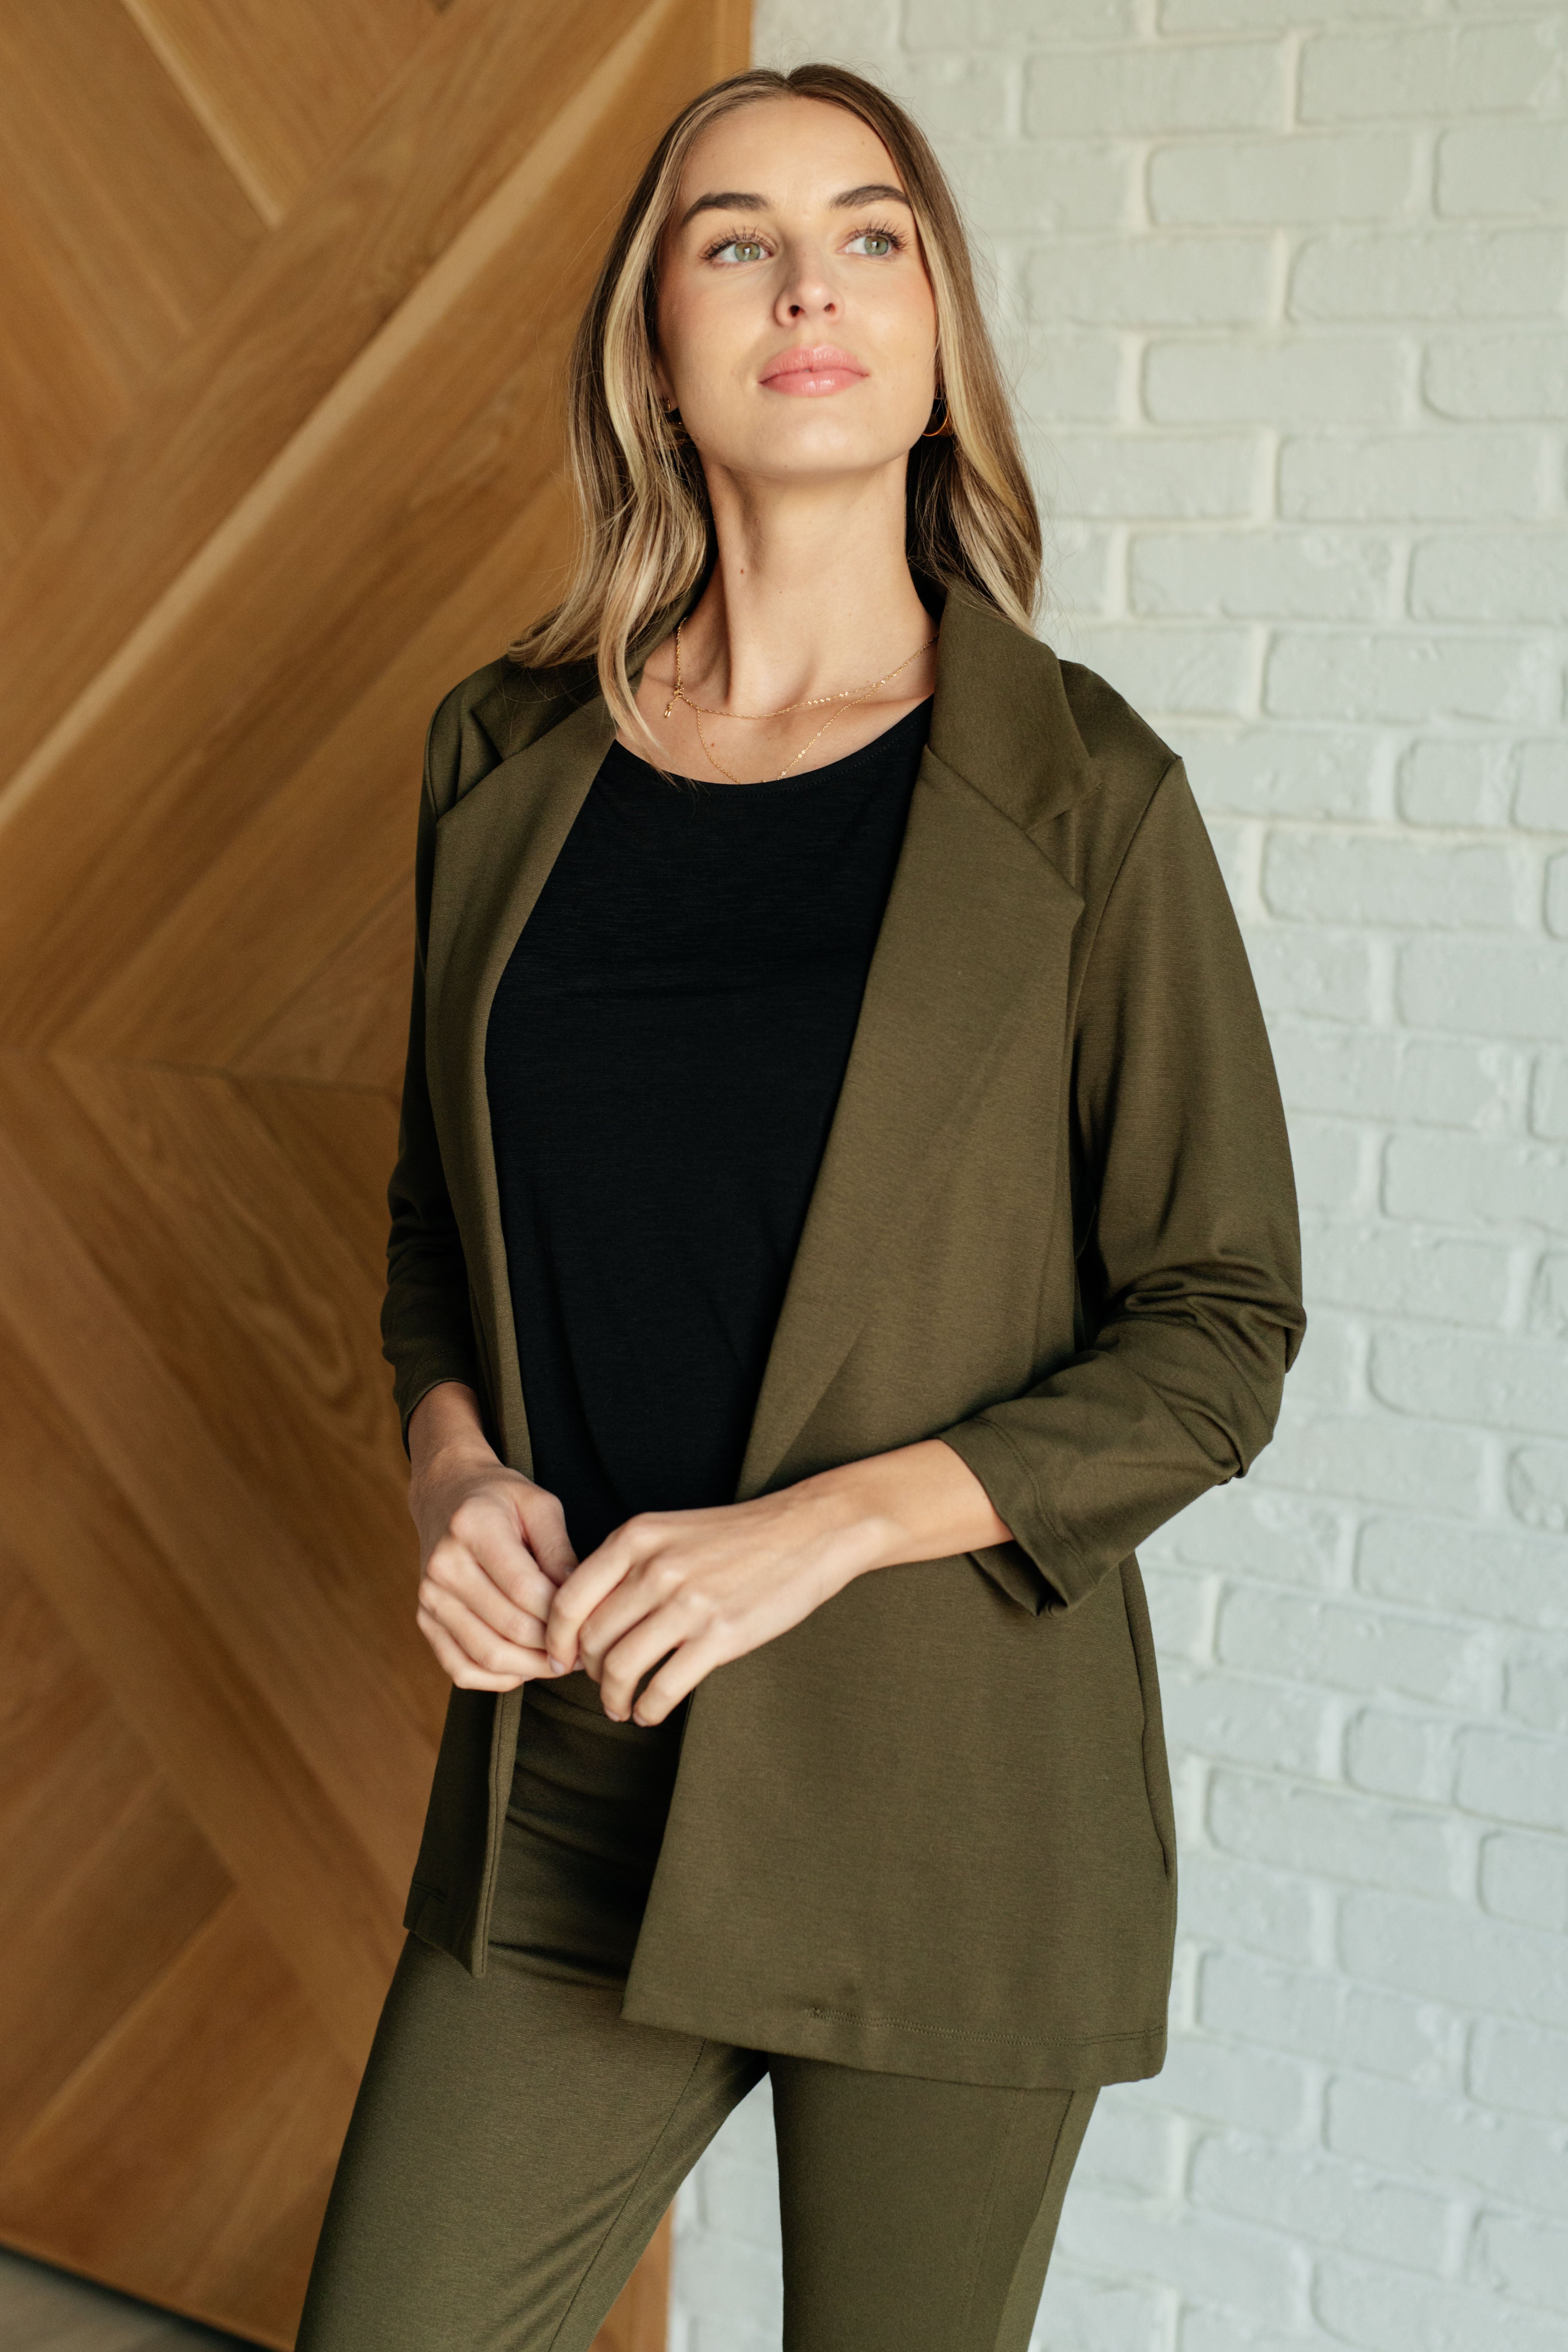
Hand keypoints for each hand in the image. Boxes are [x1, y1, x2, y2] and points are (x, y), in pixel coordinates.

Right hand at [408, 1383, 576, 1690]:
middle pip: (508, 1628)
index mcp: (473, 1528)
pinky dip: (496, 1680)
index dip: (561, 1616)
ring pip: (486, 1656)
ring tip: (559, 1663)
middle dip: (553, 1647)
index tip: (589, 1625)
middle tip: (582, 1653)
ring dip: (530, 1669)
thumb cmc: (501, 1500)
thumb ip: (560, 1552)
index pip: (524, 1589)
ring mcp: (430, 1597)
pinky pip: (460, 1669)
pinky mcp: (425, 1620)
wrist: (446, 1495)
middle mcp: (444, 1566)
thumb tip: (581, 1603)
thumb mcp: (540, 1506)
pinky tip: (524, 1669)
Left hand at [544, 1482, 878, 1726]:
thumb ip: (625, 1566)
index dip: (555, 1639)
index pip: (567, 1600)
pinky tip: (650, 1711)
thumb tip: (586, 1620)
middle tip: (602, 1684)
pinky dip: (648, 1709)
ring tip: (621, 1707)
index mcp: (635, 1538)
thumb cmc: (736, 1537)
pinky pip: (663, 1688)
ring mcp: (687, 1603)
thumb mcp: (669, 1532)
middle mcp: (654, 1569)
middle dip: (590, 1672)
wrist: (807, 1532)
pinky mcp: (720, 1636)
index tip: (559, 1660)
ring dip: (613, 1699)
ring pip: (621, 1668)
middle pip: (592, 1639)